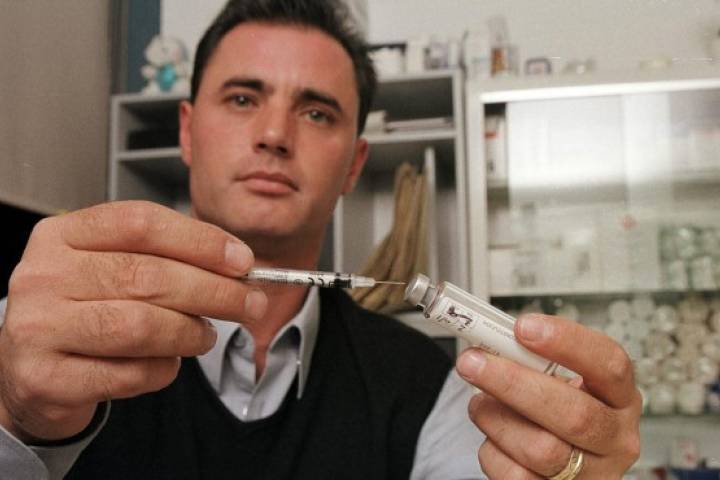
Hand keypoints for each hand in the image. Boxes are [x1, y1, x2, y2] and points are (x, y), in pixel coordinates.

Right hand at [0, 201, 266, 442]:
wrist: (32, 367)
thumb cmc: (86, 308)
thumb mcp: (114, 266)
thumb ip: (168, 258)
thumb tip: (239, 264)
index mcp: (61, 235)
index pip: (141, 222)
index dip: (201, 240)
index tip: (242, 260)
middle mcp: (42, 276)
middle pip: (148, 276)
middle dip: (215, 291)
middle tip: (250, 303)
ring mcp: (38, 329)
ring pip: (141, 326)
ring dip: (191, 333)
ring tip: (206, 335)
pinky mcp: (45, 379)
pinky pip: (129, 374)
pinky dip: (164, 370)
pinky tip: (170, 362)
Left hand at [456, 314, 640, 478]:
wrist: (564, 464)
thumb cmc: (558, 411)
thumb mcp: (560, 381)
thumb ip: (535, 362)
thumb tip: (491, 340)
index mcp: (620, 397)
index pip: (610, 364)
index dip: (567, 342)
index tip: (523, 327)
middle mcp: (615, 438)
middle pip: (574, 414)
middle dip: (514, 384)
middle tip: (474, 363)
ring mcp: (593, 474)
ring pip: (542, 450)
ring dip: (497, 420)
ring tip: (480, 404)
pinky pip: (518, 477)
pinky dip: (493, 453)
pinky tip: (493, 438)